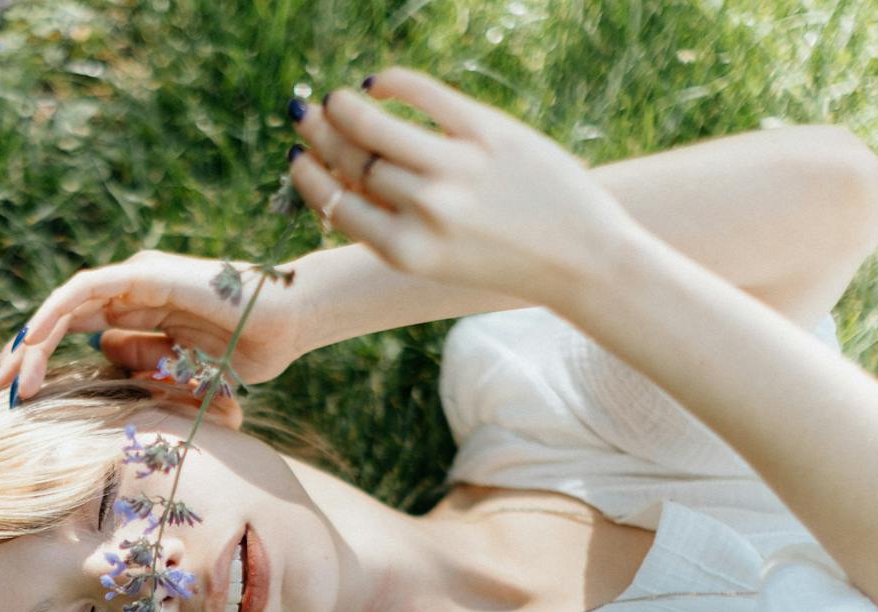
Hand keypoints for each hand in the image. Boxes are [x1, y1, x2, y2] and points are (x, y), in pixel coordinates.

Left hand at [0, 249, 305, 423]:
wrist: (291, 325)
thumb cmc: (249, 349)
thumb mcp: (181, 370)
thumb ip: (144, 362)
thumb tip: (105, 356)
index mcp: (138, 310)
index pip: (75, 330)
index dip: (43, 359)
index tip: (18, 397)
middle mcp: (131, 290)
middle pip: (62, 319)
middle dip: (26, 354)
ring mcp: (136, 278)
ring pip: (66, 305)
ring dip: (32, 340)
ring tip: (9, 376)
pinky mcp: (143, 275)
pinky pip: (85, 291)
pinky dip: (54, 314)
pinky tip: (33, 342)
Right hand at [287, 68, 645, 305]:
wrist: (581, 259)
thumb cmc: (503, 262)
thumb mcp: (436, 260)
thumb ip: (392, 225)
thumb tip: (345, 179)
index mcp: (404, 251)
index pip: (335, 203)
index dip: (307, 176)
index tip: (296, 156)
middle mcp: (424, 210)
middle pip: (351, 161)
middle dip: (320, 134)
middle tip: (306, 114)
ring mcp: (455, 169)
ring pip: (376, 126)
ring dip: (345, 107)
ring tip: (338, 99)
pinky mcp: (487, 133)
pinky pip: (425, 95)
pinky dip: (393, 83)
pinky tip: (380, 83)